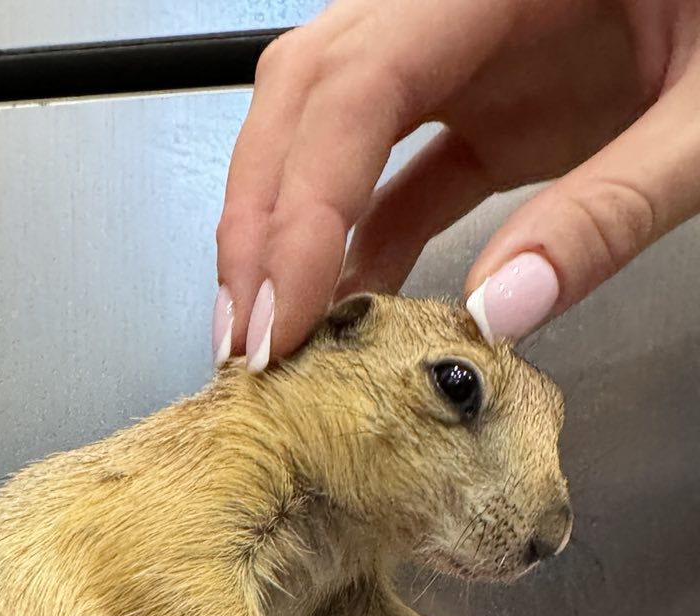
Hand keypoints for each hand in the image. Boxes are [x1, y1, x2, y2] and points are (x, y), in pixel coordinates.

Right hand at [214, 0, 699, 366]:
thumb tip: (498, 315)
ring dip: (293, 231)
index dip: (300, 203)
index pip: (354, 84)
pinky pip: (399, 168)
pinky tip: (349, 310)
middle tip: (248, 340)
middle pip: (308, 95)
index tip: (281, 317)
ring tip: (275, 338)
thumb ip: (609, 210)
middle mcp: (459, 0)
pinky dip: (364, 240)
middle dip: (261, 221)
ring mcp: (471, 50)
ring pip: (330, 127)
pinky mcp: (491, 99)